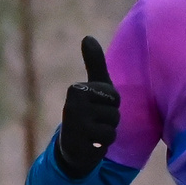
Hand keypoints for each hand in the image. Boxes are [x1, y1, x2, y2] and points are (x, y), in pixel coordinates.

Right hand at [53, 36, 120, 178]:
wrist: (71, 147)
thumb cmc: (88, 111)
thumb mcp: (94, 87)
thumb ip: (94, 62)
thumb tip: (87, 37)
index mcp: (76, 90)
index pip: (114, 97)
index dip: (112, 105)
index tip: (98, 106)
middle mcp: (72, 107)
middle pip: (114, 114)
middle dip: (110, 121)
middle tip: (94, 122)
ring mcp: (74, 128)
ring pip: (112, 130)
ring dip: (106, 135)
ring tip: (93, 133)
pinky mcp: (78, 147)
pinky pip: (105, 145)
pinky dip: (101, 147)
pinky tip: (90, 145)